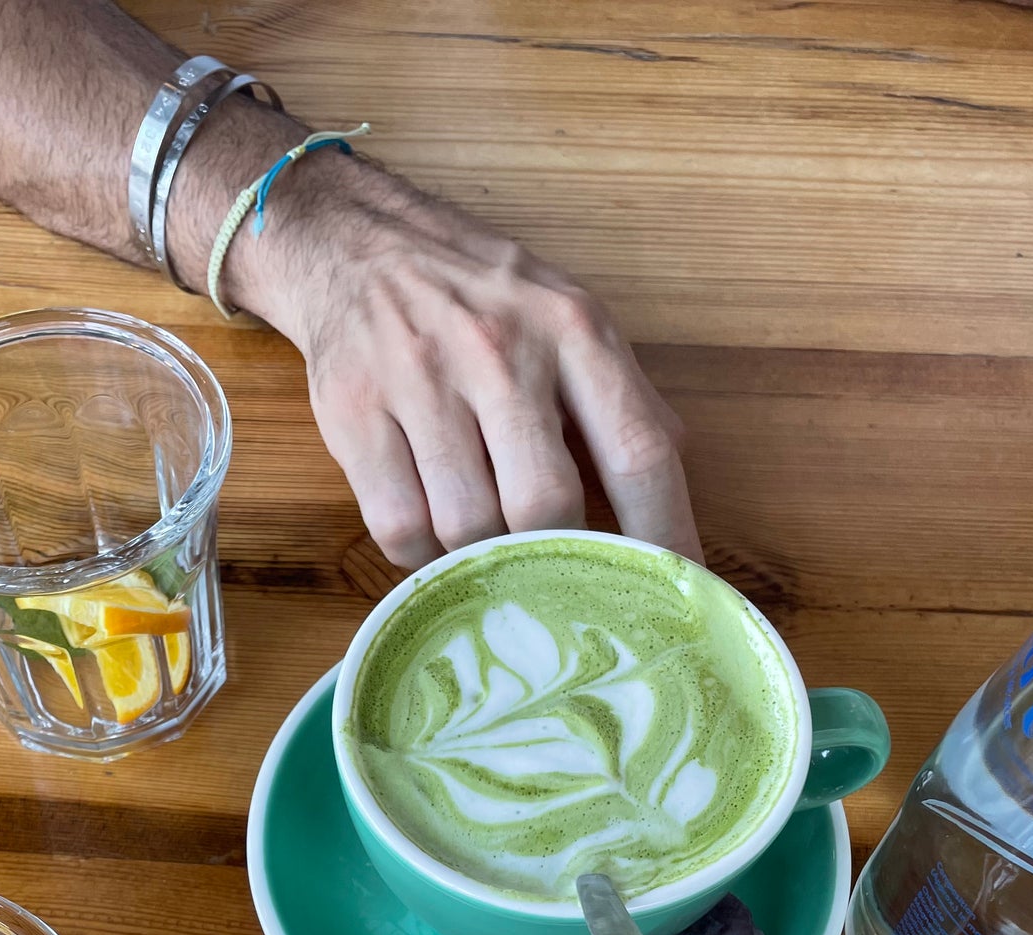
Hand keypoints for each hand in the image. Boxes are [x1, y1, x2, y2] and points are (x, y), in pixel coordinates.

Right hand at [234, 161, 701, 570]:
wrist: (356, 247)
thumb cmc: (478, 298)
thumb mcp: (567, 317)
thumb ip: (621, 397)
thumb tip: (673, 479)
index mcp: (572, 331)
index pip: (638, 450)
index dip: (663, 532)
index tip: (678, 589)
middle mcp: (499, 352)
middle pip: (543, 504)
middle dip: (550, 556)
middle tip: (549, 574)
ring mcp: (420, 382)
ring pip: (465, 526)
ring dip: (477, 558)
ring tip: (480, 544)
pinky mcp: (355, 415)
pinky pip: (398, 527)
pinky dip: (419, 553)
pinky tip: (429, 533)